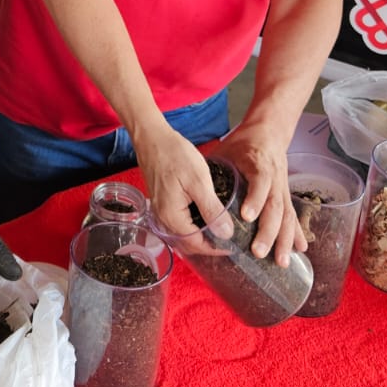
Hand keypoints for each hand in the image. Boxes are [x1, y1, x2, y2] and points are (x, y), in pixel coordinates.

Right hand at [129, 119, 231, 249]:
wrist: (153, 137)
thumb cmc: (174, 154)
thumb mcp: (199, 181)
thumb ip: (212, 210)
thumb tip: (225, 233)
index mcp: (172, 216)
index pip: (196, 245)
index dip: (216, 248)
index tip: (233, 245)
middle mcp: (162, 218)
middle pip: (188, 243)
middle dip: (208, 245)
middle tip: (228, 240)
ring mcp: (160, 210)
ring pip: (182, 234)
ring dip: (200, 236)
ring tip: (219, 231)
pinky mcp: (161, 202)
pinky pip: (178, 223)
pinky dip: (192, 226)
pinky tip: (204, 217)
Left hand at [216, 128, 306, 265]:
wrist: (269, 130)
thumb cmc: (243, 142)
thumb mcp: (225, 150)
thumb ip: (213, 170)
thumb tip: (192, 193)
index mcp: (258, 162)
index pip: (260, 180)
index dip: (255, 199)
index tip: (246, 217)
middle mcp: (275, 177)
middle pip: (275, 205)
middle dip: (268, 231)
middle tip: (258, 252)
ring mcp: (283, 188)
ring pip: (287, 215)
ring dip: (285, 240)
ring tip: (280, 262)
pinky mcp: (286, 195)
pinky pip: (293, 216)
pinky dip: (297, 233)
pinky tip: (300, 250)